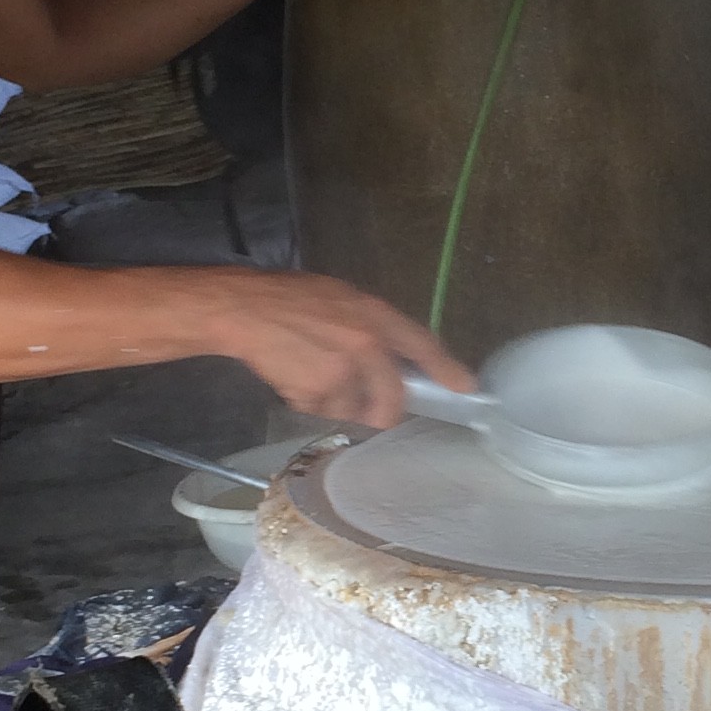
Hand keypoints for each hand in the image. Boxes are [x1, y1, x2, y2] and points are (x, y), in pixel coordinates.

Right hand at [194, 268, 472, 429]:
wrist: (243, 310)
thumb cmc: (289, 298)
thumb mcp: (340, 297)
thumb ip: (369, 326)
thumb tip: (391, 360)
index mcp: (374, 314)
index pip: (422, 345)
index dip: (447, 369)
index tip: (467, 389)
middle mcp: (366, 345)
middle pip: (392, 400)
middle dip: (383, 413)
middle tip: (371, 411)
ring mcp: (343, 372)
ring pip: (353, 410)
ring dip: (336, 404)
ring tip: (311, 374)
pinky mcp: (318, 392)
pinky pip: (323, 411)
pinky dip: (310, 403)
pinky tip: (294, 377)